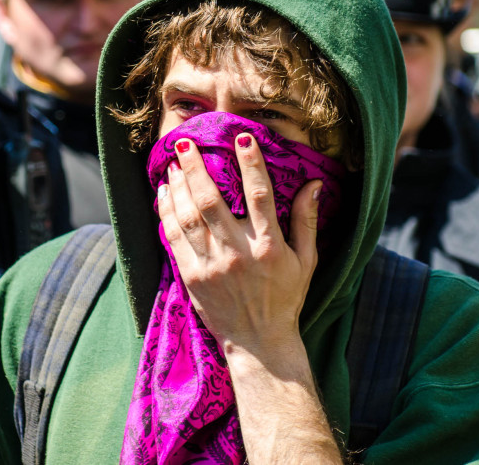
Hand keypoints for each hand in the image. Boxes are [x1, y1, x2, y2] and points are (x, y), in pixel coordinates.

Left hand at [157, 133, 321, 363]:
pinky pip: (173, 238)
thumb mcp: (306, 261)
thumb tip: (315, 183)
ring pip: (188, 217)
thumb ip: (307, 220)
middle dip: (196, 168)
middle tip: (184, 142)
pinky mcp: (192, 277)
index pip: (260, 196)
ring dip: (177, 186)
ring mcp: (212, 266)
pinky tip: (164, 193)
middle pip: (212, 202)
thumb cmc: (286, 298)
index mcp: (269, 247)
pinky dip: (167, 212)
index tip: (242, 137)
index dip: (251, 164)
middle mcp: (238, 254)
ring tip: (172, 163)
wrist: (259, 342)